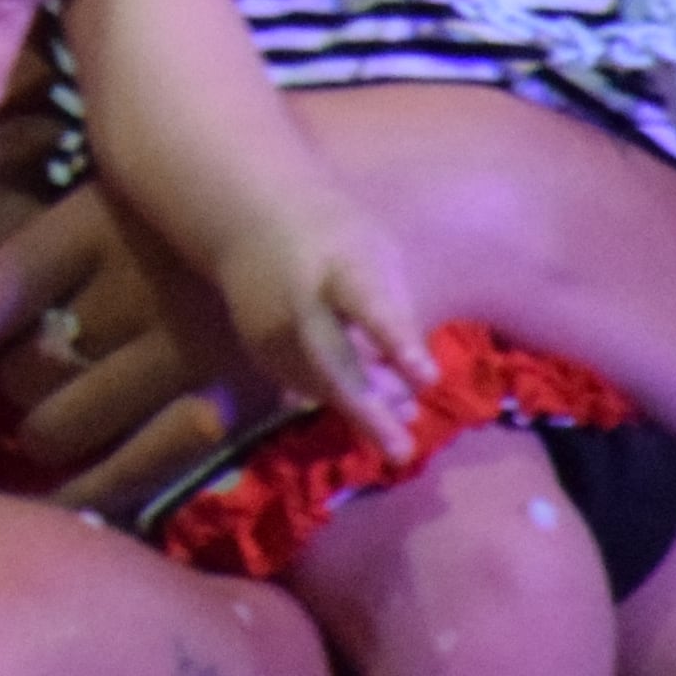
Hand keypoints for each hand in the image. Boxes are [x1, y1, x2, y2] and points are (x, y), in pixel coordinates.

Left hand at [0, 186, 250, 517]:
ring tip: (61, 426)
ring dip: (48, 434)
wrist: (309, 249)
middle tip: (33, 391)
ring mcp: (187, 351)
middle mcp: (139, 285)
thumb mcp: (101, 215)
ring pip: (61, 424)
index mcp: (94, 222)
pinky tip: (68, 502)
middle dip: (14, 391)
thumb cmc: (178, 236)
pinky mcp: (228, 407)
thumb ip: (29, 267)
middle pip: (21, 370)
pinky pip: (134, 470)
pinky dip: (92, 493)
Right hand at [223, 198, 430, 453]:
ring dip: (362, 412)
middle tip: (402, 452)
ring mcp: (272, 332)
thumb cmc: (331, 234)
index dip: (397, 340)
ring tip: (400, 440)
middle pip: (331, 359)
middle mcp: (297, 303)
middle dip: (366, 407)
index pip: (367, 302)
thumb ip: (395, 308)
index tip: (429, 377)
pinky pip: (308, 386)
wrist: (247, 224)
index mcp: (335, 267)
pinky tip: (374, 412)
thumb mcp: (372, 251)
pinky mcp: (262, 354)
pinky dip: (342, 402)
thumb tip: (415, 382)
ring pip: (321, 384)